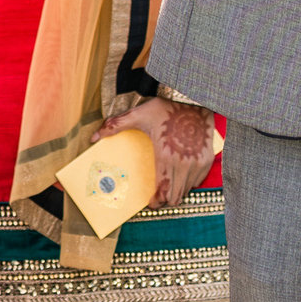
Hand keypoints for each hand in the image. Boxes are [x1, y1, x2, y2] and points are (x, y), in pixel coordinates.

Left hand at [98, 96, 217, 207]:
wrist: (194, 99)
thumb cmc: (165, 107)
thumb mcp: (138, 114)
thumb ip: (115, 126)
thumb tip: (94, 137)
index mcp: (165, 157)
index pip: (163, 192)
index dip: (156, 202)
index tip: (150, 203)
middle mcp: (183, 164)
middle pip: (175, 197)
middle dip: (165, 200)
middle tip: (157, 198)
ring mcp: (197, 163)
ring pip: (187, 190)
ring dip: (176, 191)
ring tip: (166, 186)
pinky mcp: (207, 160)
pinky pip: (197, 181)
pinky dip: (188, 182)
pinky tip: (179, 174)